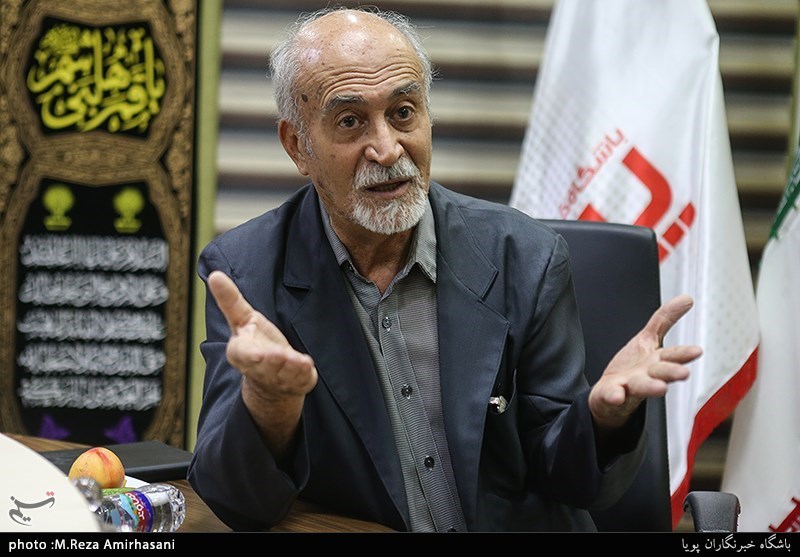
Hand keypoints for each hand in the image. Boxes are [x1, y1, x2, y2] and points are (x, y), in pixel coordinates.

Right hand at [208, 270, 316, 453]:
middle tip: (280, 356)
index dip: (250, 355)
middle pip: (264, 366)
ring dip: (290, 366)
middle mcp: (259, 369)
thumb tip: (214, 274)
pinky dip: (304, 371)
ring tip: (295, 361)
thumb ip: (230, 300)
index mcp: (242, 353)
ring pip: (283, 373)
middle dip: (272, 361)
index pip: (242, 354)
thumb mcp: (242, 320)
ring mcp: (278, 378)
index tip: (257, 354)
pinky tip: (307, 365)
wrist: (271, 381)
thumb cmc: (255, 344)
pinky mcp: (297, 382)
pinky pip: (301, 378)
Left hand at [588, 294, 701, 429]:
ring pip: (642, 386)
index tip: (697, 351)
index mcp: (656, 361)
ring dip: (651, 386)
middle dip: (672, 371)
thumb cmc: (634, 367)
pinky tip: (617, 395)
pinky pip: (613, 395)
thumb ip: (665, 319)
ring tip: (659, 388)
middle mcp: (647, 375)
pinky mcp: (612, 394)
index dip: (684, 353)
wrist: (612, 394)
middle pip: (661, 372)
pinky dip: (615, 395)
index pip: (672, 355)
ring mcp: (630, 385)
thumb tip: (686, 298)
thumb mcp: (648, 338)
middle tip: (683, 373)